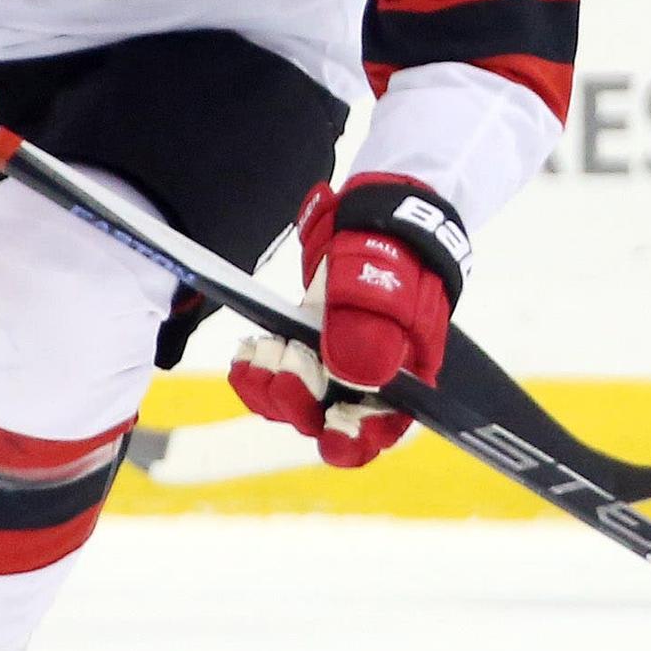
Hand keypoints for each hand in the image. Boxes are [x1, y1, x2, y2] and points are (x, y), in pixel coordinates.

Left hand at [226, 176, 469, 468]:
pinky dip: (258, 370)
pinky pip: (278, 376)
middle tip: (281, 365)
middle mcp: (368, 380)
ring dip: (271, 387)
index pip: (382, 428)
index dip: (356, 439)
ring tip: (258, 352)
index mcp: (404, 375)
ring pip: (297, 401)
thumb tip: (357, 377)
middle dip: (297, 402)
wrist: (379, 212)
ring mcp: (336, 364)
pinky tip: (247, 350)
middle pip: (329, 420)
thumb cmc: (396, 248)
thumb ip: (371, 328)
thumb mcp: (387, 283)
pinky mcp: (308, 347)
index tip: (331, 428)